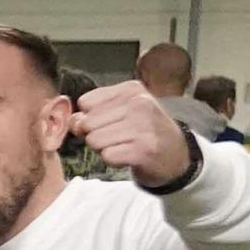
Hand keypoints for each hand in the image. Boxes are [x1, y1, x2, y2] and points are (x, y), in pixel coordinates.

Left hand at [72, 79, 196, 189]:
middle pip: (87, 124)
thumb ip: (92, 112)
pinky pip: (107, 156)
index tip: (110, 122)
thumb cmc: (143, 130)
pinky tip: (129, 156)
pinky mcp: (144, 150)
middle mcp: (139, 104)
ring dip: (104, 149)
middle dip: (95, 135)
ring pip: (94, 141)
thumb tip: (73, 122)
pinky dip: (113, 160)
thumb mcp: (121, 110)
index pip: (85, 102)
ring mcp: (143, 127)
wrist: (176, 154)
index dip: (90, 117)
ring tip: (124, 145)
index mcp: (131, 89)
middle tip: (118, 137)